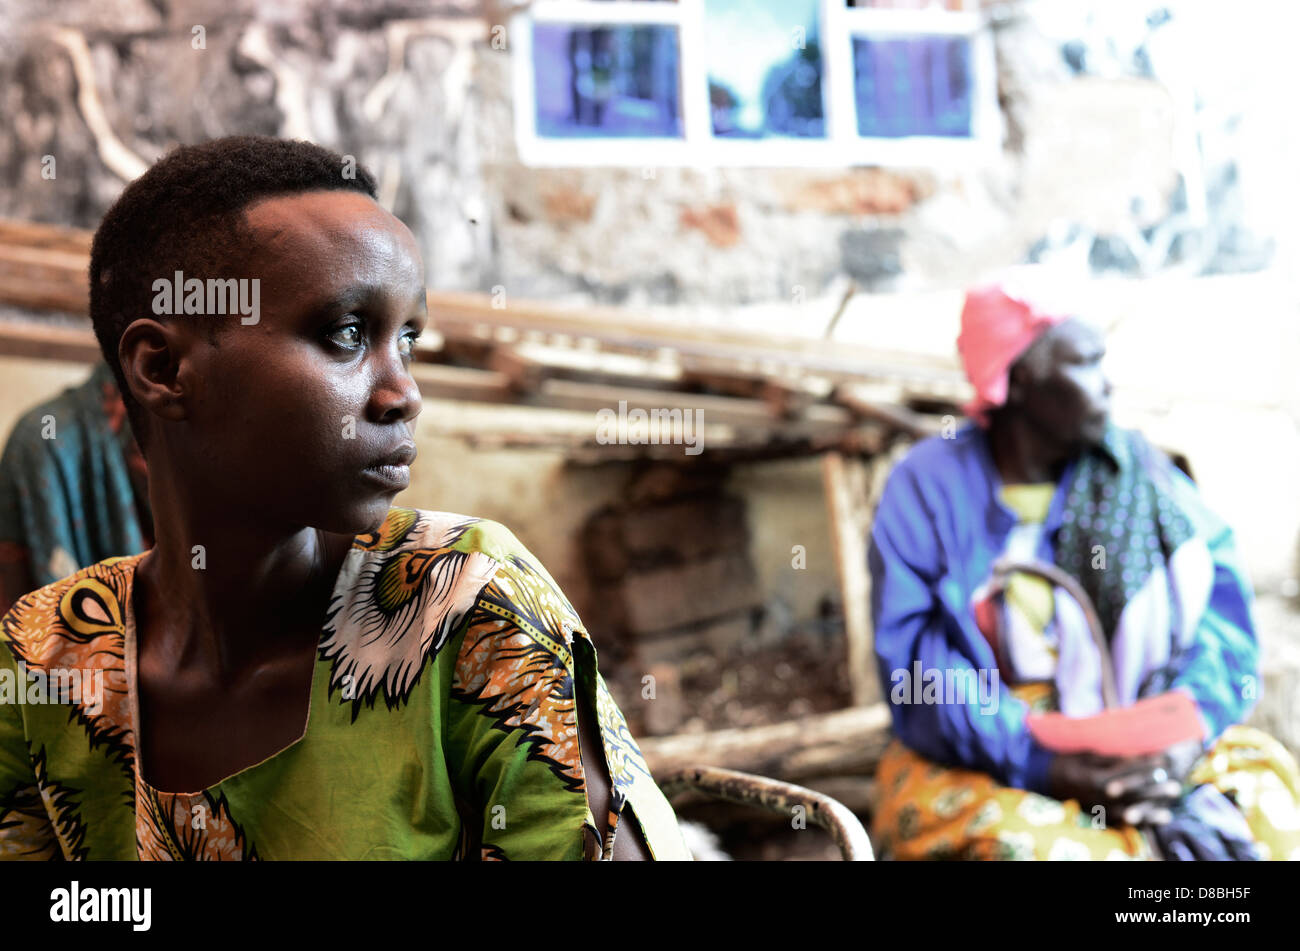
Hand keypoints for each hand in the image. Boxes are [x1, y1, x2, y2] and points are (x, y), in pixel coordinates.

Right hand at [1047, 751, 1183, 825]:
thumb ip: (1111, 759)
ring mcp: (1099, 809)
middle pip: (1132, 794)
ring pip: (1130, 811)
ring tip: (1169, 811)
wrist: (1046, 779)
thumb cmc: (1069, 762)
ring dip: (1151, 811)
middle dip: (1155, 790)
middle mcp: (1098, 796)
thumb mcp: (1087, 755)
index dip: (1147, 765)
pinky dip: (1141, 823)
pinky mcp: (1099, 817)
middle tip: (1175, 787)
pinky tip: (1157, 820)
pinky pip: (1123, 823)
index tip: (1164, 760)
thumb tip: (1137, 758)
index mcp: (1095, 778)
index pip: (1127, 772)